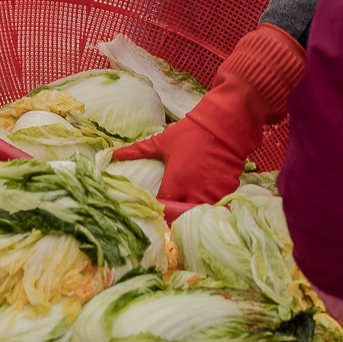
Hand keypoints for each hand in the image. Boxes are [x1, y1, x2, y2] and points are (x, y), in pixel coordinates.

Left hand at [114, 25, 305, 206]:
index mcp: (176, 182)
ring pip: (200, 213)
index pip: (163, 208)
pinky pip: (217, 205)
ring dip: (193, 211)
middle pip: (181, 217)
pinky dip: (212, 204)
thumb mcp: (163, 141)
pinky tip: (206, 197)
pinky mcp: (228, 190)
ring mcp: (212, 193)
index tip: (157, 207)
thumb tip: (114, 154)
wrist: (225, 124)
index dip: (158, 209)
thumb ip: (138, 150)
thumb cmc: (192, 132)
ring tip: (188, 205)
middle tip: (172, 209)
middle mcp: (193, 192)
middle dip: (176, 215)